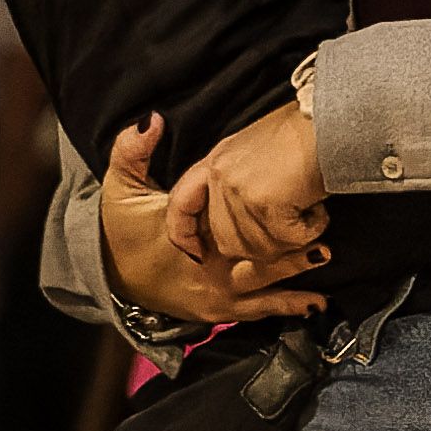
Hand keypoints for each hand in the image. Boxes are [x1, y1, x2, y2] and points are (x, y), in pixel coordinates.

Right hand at [101, 117, 328, 324]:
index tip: (290, 199)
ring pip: (262, 286)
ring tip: (324, 257)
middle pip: (254, 258)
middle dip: (289, 249)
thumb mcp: (120, 186)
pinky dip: (286, 306)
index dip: (259, 216)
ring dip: (295, 275)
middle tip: (321, 237)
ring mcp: (214, 293)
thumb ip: (133, 151)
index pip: (227, 225)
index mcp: (187, 237)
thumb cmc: (118, 228)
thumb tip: (152, 120)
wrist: (106, 274)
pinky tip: (317, 303)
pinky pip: (257, 311)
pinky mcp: (218, 311)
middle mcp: (205, 268)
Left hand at [168, 101, 329, 266]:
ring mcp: (239, 190)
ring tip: (306, 206)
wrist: (332, 119)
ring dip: (290, 238)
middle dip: (262, 244)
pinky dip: (309, 231)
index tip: (198, 254)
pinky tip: (316, 208)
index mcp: (215, 161)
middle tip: (289, 221)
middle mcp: (220, 175)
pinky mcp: (265, 204)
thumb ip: (238, 184)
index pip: (180, 204)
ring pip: (259, 249)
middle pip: (227, 242)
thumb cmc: (305, 132)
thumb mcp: (255, 152)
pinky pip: (287, 241)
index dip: (184, 234)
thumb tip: (243, 224)